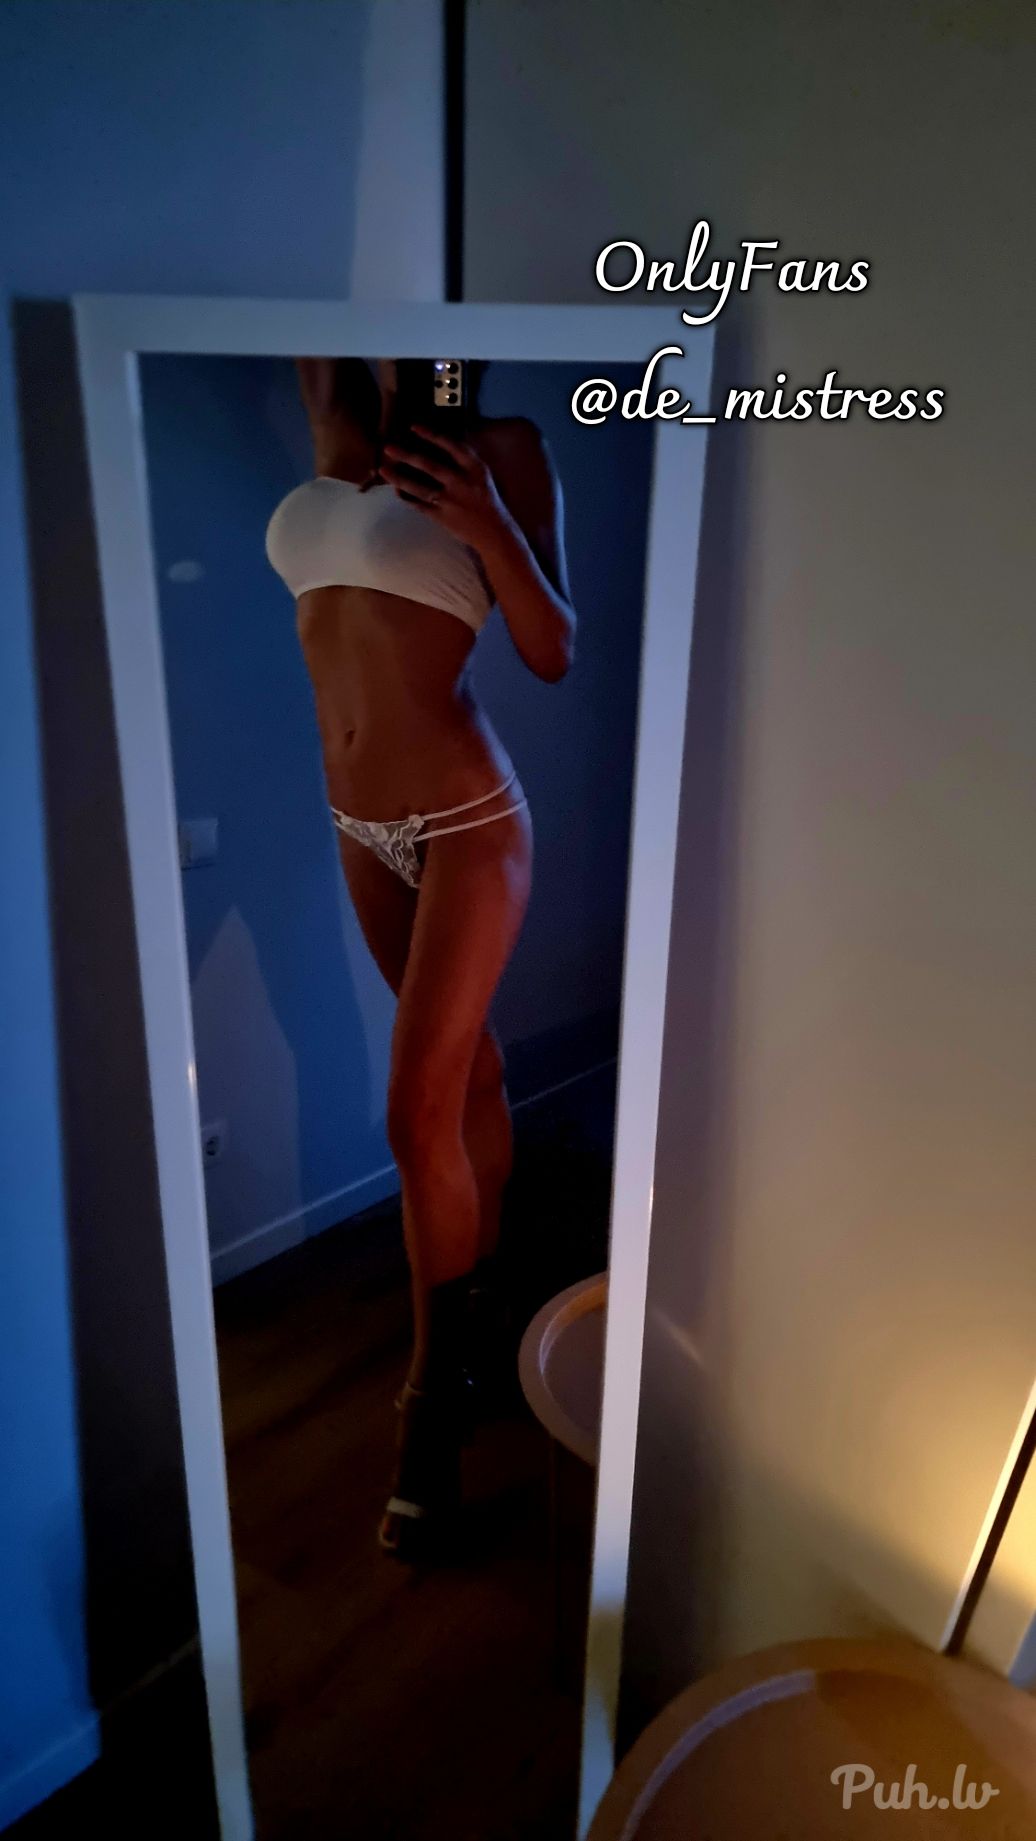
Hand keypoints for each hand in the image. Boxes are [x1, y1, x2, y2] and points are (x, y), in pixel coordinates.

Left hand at [379, 425, 512, 549]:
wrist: (494, 532)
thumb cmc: (486, 499)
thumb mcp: (481, 475)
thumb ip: (463, 461)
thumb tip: (438, 443)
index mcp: (474, 468)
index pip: (451, 446)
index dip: (431, 435)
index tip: (414, 427)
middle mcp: (461, 482)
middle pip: (429, 465)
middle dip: (406, 455)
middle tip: (388, 448)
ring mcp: (450, 501)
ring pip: (419, 487)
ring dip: (399, 478)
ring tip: (383, 469)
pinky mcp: (442, 517)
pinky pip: (419, 505)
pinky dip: (406, 497)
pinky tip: (396, 490)